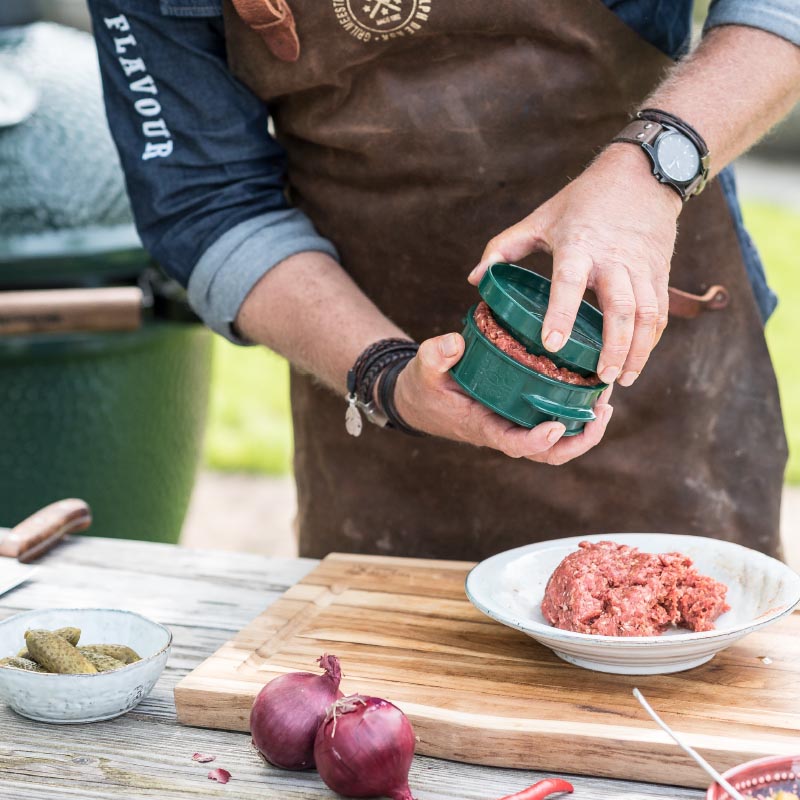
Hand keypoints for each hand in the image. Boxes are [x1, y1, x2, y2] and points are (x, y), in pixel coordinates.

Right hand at [393, 332, 613, 464]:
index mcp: (482, 426)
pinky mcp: (523, 416)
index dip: (536, 441)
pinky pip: (556, 426)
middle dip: (579, 440)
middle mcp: (505, 431)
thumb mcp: (423, 367)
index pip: (513, 443)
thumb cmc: (425, 386)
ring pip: (558, 444)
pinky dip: (577, 416)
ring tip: (605, 401)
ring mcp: (516, 426)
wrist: (422, 400)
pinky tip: (591, 391)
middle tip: (601, 411)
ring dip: (586, 430)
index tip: (555, 426)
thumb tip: (455, 343)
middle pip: (548, 454)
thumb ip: (435, 355)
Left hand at [469, 144, 682, 385]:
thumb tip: (474, 279)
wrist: (642, 174)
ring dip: (637, 351)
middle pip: (621, 308)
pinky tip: (637, 361)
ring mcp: (641, 267)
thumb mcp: (540, 219)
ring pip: (648, 315)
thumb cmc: (583, 200)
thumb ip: (504, 247)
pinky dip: (652, 340)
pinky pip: (661, 312)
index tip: (552, 344)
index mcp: (579, 246)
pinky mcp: (660, 272)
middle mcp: (614, 260)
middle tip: (601, 378)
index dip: (561, 314)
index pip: (569, 283)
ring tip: (622, 380)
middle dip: (613, 347)